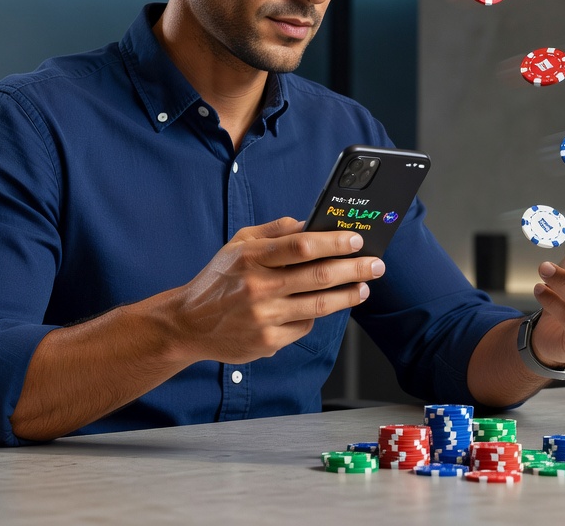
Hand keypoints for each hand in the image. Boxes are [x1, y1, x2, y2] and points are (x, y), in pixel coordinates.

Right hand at [171, 217, 383, 363]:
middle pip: (320, 276)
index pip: (302, 246)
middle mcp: (258, 287)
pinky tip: (324, 307)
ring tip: (363, 287)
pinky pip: (304, 326)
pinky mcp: (267, 342)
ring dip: (349, 295)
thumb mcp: (238, 244)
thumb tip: (311, 222)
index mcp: (252, 257)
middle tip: (376, 265)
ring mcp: (264, 317)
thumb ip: (275, 231)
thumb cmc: (219, 279)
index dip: (334, 242)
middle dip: (355, 269)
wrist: (188, 324)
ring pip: (320, 305)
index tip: (357, 239)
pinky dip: (317, 315)